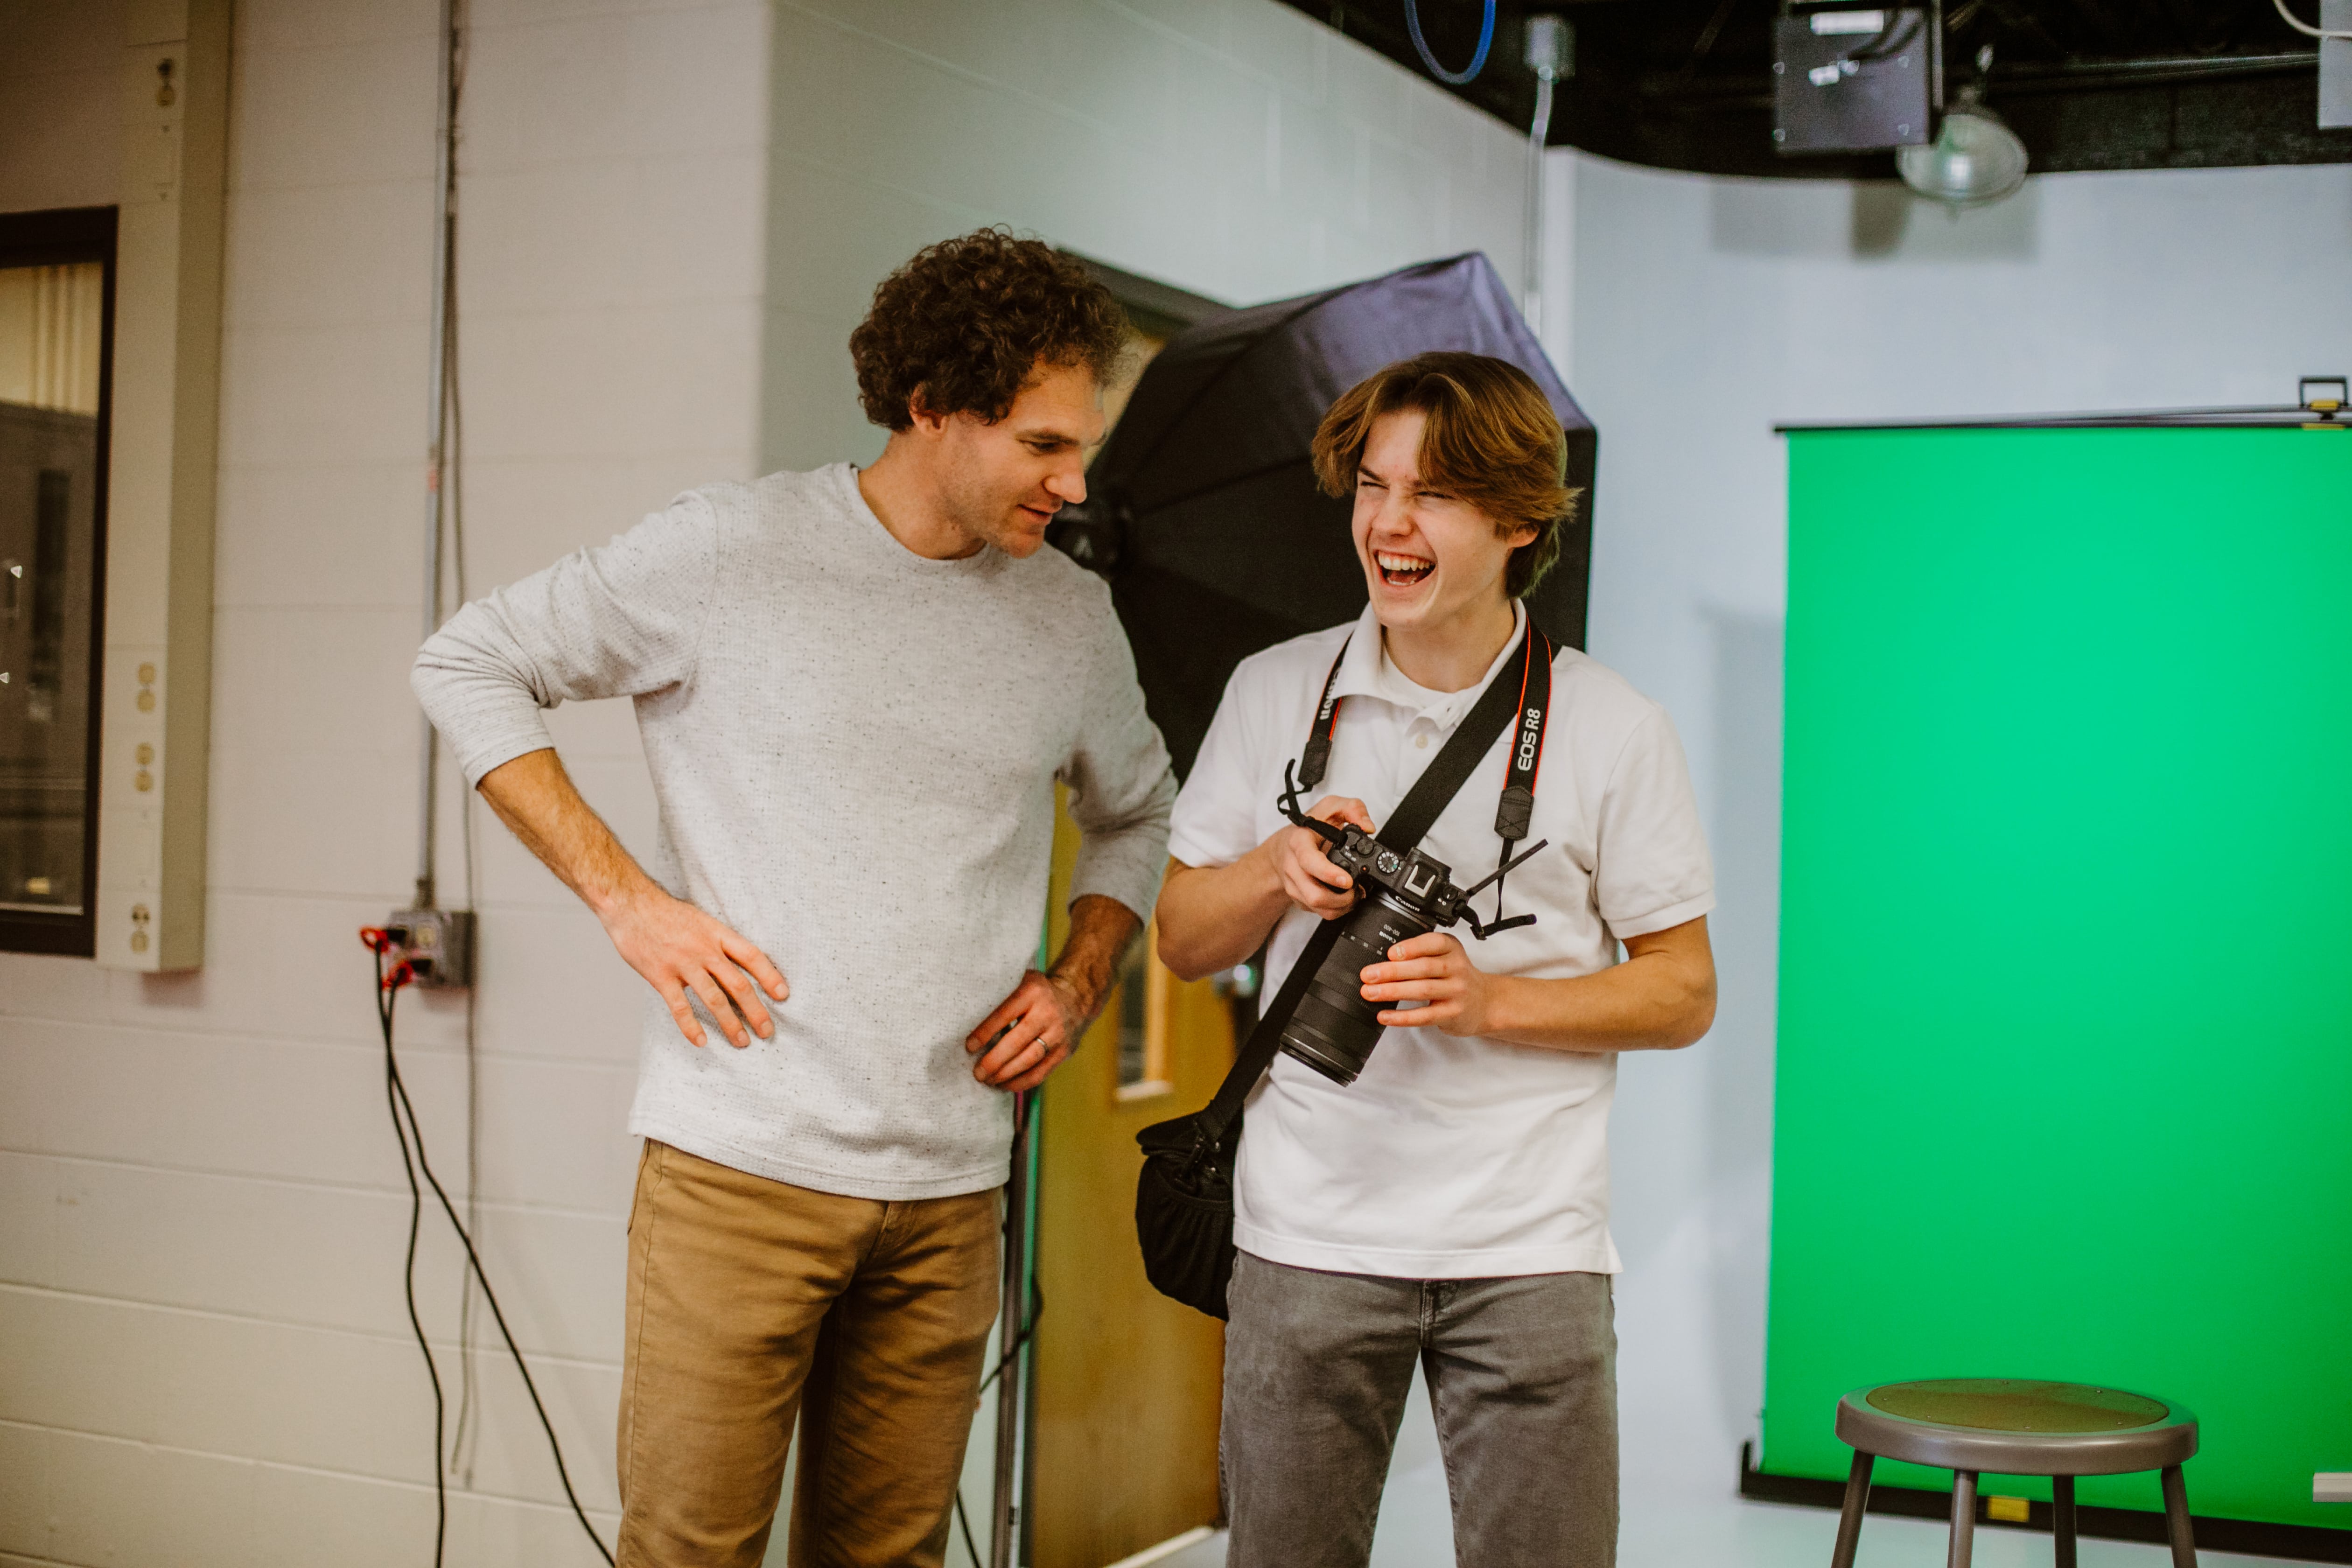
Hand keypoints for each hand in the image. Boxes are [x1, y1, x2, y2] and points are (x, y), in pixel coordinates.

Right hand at [600, 884, 788, 1047]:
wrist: (629, 904)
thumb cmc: (666, 914)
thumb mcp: (701, 920)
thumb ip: (718, 942)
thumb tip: (738, 964)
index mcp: (717, 933)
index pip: (752, 956)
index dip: (770, 976)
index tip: (783, 995)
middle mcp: (704, 950)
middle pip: (738, 984)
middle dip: (756, 1010)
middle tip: (767, 1031)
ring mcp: (683, 964)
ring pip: (714, 999)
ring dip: (730, 1023)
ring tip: (742, 1041)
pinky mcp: (660, 976)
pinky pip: (679, 1007)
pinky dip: (691, 1026)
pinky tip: (701, 1041)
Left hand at [966, 969, 1084, 1091]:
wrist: (1077, 998)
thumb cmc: (1038, 992)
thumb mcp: (1023, 981)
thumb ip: (1002, 994)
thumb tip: (966, 1016)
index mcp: (1032, 992)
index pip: (1004, 1014)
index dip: (985, 1032)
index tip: (969, 1047)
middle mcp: (1047, 1013)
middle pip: (1017, 1042)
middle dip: (994, 1060)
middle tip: (977, 1072)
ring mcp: (1058, 1034)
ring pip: (1029, 1060)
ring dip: (1005, 1074)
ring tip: (987, 1080)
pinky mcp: (1064, 1052)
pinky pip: (1041, 1073)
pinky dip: (1020, 1083)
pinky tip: (1004, 1085)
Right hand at [1263, 795, 1376, 919]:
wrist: (1282, 849)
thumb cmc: (1308, 829)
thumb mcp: (1330, 807)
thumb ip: (1352, 808)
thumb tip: (1368, 826)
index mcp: (1299, 842)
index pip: (1309, 861)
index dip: (1328, 873)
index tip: (1347, 880)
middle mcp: (1293, 866)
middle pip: (1314, 895)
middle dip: (1342, 899)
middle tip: (1357, 890)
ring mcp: (1294, 885)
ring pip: (1317, 908)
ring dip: (1341, 907)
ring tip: (1354, 895)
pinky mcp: (1298, 898)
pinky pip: (1318, 912)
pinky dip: (1335, 910)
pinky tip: (1344, 899)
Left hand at [1359, 931, 1493, 1035]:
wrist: (1485, 1003)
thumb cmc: (1456, 978)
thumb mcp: (1446, 957)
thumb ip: (1421, 954)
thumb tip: (1383, 961)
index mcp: (1452, 949)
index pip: (1434, 943)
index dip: (1411, 947)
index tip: (1390, 953)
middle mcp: (1457, 968)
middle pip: (1423, 968)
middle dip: (1392, 971)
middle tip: (1368, 975)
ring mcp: (1456, 992)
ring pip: (1422, 990)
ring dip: (1392, 991)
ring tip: (1370, 993)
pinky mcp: (1452, 1014)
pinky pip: (1424, 1016)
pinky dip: (1402, 1017)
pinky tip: (1385, 1015)